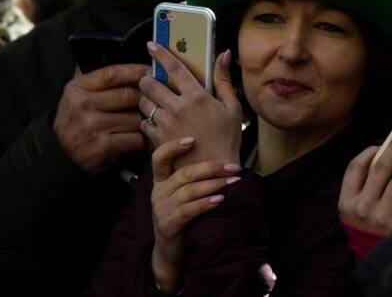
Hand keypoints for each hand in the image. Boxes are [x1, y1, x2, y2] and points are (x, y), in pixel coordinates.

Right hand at [53, 64, 146, 171]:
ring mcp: (92, 126)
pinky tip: (141, 138)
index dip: (136, 71)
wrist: (60, 151)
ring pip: (135, 118)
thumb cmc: (76, 118)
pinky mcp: (101, 147)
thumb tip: (124, 54)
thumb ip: (97, 77)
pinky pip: (134, 139)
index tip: (152, 71)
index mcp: (78, 87)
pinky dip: (141, 139)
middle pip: (128, 95)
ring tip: (149, 120)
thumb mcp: (77, 93)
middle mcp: (83, 105)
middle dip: (145, 98)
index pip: (113, 73)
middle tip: (156, 99)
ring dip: (145, 121)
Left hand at [138, 46, 242, 166]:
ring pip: (143, 102)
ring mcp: (166, 124)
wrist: (214, 172)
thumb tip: (224, 54)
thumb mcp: (232, 107)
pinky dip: (148, 120)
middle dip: (147, 79)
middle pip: (149, 83)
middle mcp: (178, 108)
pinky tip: (158, 121)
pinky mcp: (158, 140)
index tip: (152, 45)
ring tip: (156, 102)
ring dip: (146, 99)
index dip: (161, 53)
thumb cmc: (226, 141)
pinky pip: (144, 123)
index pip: (174, 67)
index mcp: (197, 96)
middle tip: (152, 80)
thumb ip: (224, 79)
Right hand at [149, 136, 241, 292]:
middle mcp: (157, 193)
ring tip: (233, 182)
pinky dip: (205, 204)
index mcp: (160, 182)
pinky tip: (220, 200)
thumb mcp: (181, 197)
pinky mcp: (167, 226)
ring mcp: (161, 210)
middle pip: (184, 174)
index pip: (159, 158)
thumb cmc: (182, 219)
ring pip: (188, 191)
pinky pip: (188, 211)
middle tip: (234, 167)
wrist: (170, 253)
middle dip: (211, 168)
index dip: (173, 147)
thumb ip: (191, 179)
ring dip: (214, 185)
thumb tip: (222, 160)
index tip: (193, 139)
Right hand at [338, 126, 391, 236]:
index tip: (383, 142)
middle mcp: (363, 208)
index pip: (355, 168)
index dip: (369, 152)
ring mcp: (382, 217)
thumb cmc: (367, 228)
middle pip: (381, 169)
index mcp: (347, 202)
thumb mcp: (355, 210)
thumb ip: (364, 185)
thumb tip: (389, 154)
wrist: (375, 263)